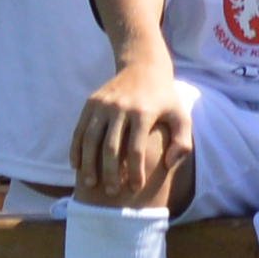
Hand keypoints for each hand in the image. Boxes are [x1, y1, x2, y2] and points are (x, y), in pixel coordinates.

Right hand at [76, 61, 193, 209]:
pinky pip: (80, 130)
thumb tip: (168, 164)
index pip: (137, 149)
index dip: (135, 171)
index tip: (135, 188)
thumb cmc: (164, 98)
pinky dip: (76, 149)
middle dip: (110, 173)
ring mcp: (104, 104)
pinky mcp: (91, 102)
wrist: (143, 65)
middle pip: (111, 147)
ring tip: (91, 183)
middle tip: (111, 192)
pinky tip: (77, 166)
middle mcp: (121, 107)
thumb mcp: (181, 115)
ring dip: (89, 164)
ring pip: (91, 139)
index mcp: (144, 112)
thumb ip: (182, 142)